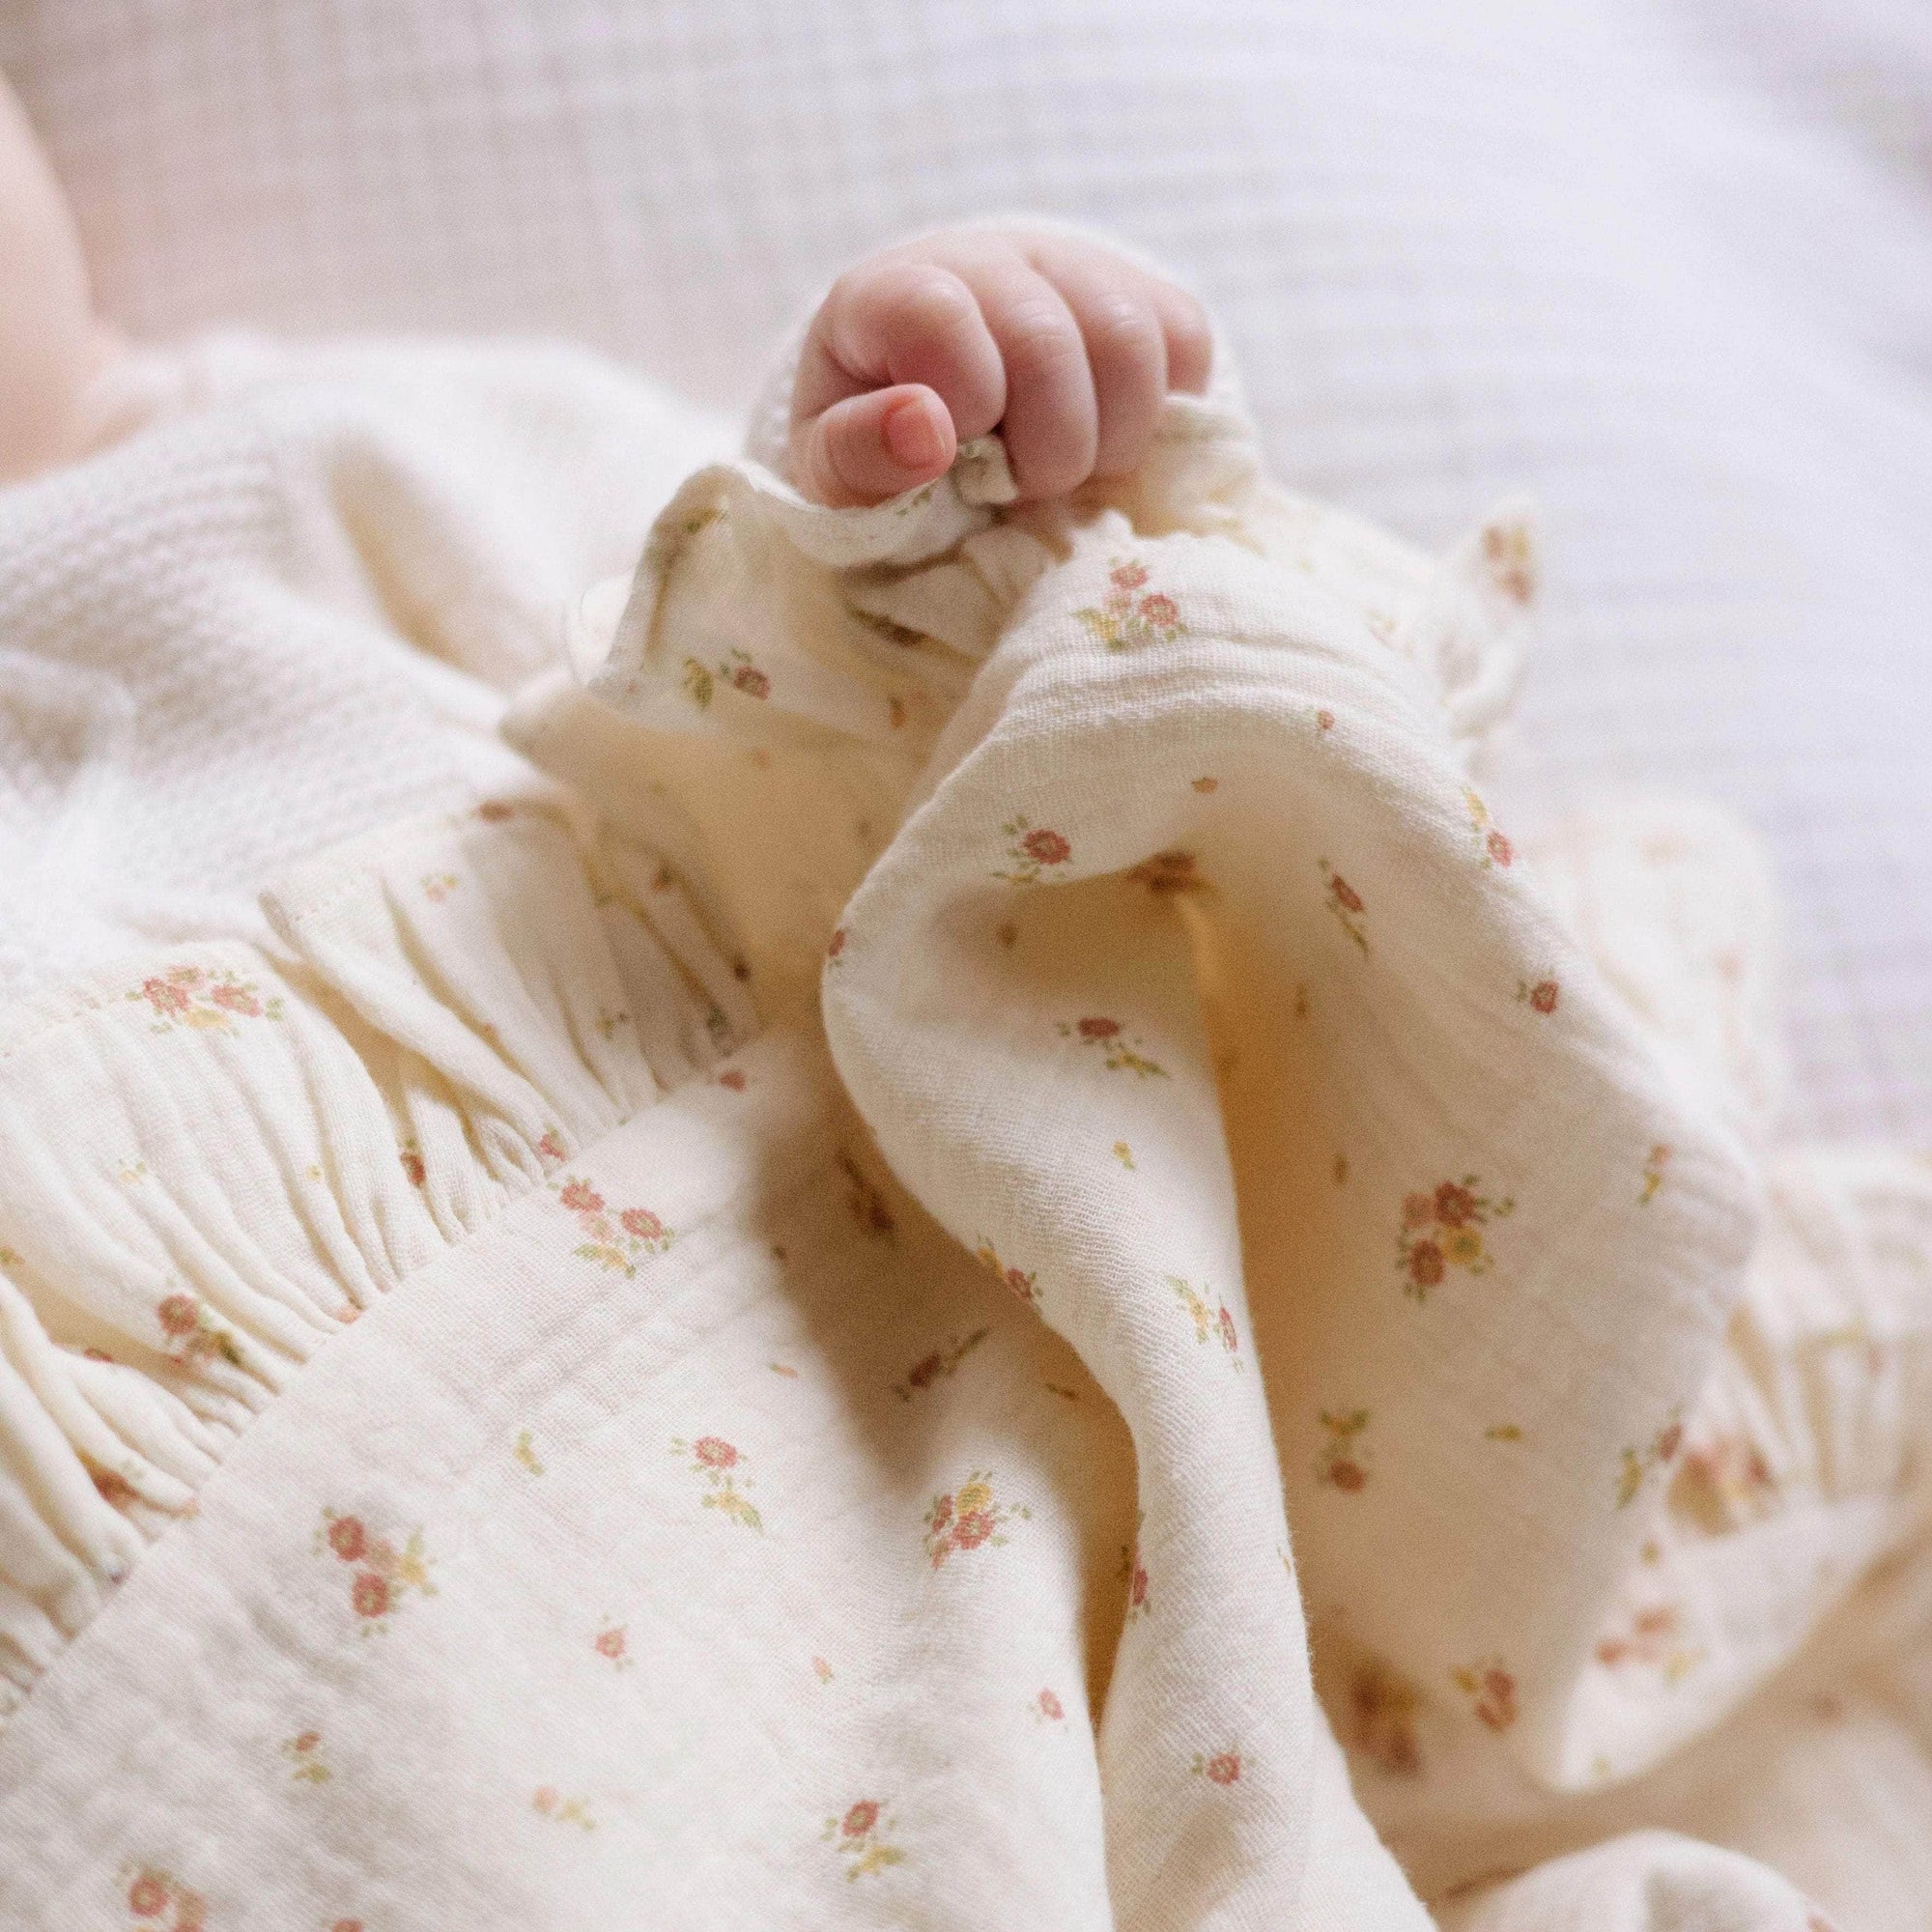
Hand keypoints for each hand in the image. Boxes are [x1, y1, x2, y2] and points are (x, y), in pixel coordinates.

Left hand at [788, 226, 1212, 507]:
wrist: (947, 413)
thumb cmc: (885, 452)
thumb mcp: (838, 475)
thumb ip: (855, 458)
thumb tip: (925, 429)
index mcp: (888, 293)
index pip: (939, 317)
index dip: (964, 402)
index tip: (957, 453)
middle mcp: (985, 257)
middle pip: (1047, 340)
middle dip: (1044, 449)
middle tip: (1017, 485)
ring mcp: (1071, 266)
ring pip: (1130, 340)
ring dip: (1108, 440)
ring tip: (1065, 468)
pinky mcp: (1143, 292)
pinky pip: (1186, 342)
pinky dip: (1161, 413)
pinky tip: (1106, 438)